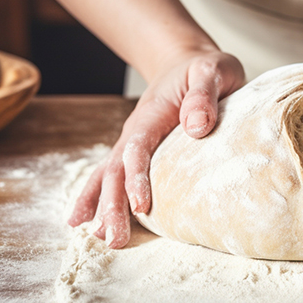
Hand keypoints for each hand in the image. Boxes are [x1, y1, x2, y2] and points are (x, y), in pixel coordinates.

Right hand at [68, 50, 245, 247]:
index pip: (138, 149)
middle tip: (115, 240)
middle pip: (116, 171)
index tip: (142, 207)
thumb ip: (204, 95)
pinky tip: (89, 224)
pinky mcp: (137, 153)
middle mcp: (135, 131)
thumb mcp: (212, 71)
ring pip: (109, 178)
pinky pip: (113, 177)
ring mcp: (132, 143)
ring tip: (101, 239)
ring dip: (104, 208)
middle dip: (112, 206)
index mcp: (151, 114)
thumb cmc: (204, 69)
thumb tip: (196, 127)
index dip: (137, 178)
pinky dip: (98, 200)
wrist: (186, 62)